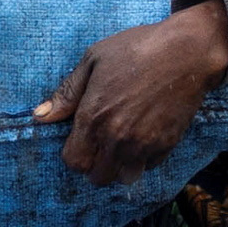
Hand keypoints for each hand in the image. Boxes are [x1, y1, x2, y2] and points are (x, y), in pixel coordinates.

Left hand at [36, 0, 227, 182]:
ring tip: (122, 144)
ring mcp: (144, 144)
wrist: (187, 51)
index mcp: (93, 117)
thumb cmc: (137, 48)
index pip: (73, 162)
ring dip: (120, 166)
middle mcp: (117, 137)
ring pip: (124, 178)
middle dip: (95, 164)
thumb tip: (40, 116)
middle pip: (97, 177)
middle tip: (100, 144)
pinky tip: (143, 136)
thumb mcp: (93, 60)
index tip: (81, 140)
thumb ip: (67, 93)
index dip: (74, 154)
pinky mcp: (167, 144)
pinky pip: (148, 167)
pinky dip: (143, 159)